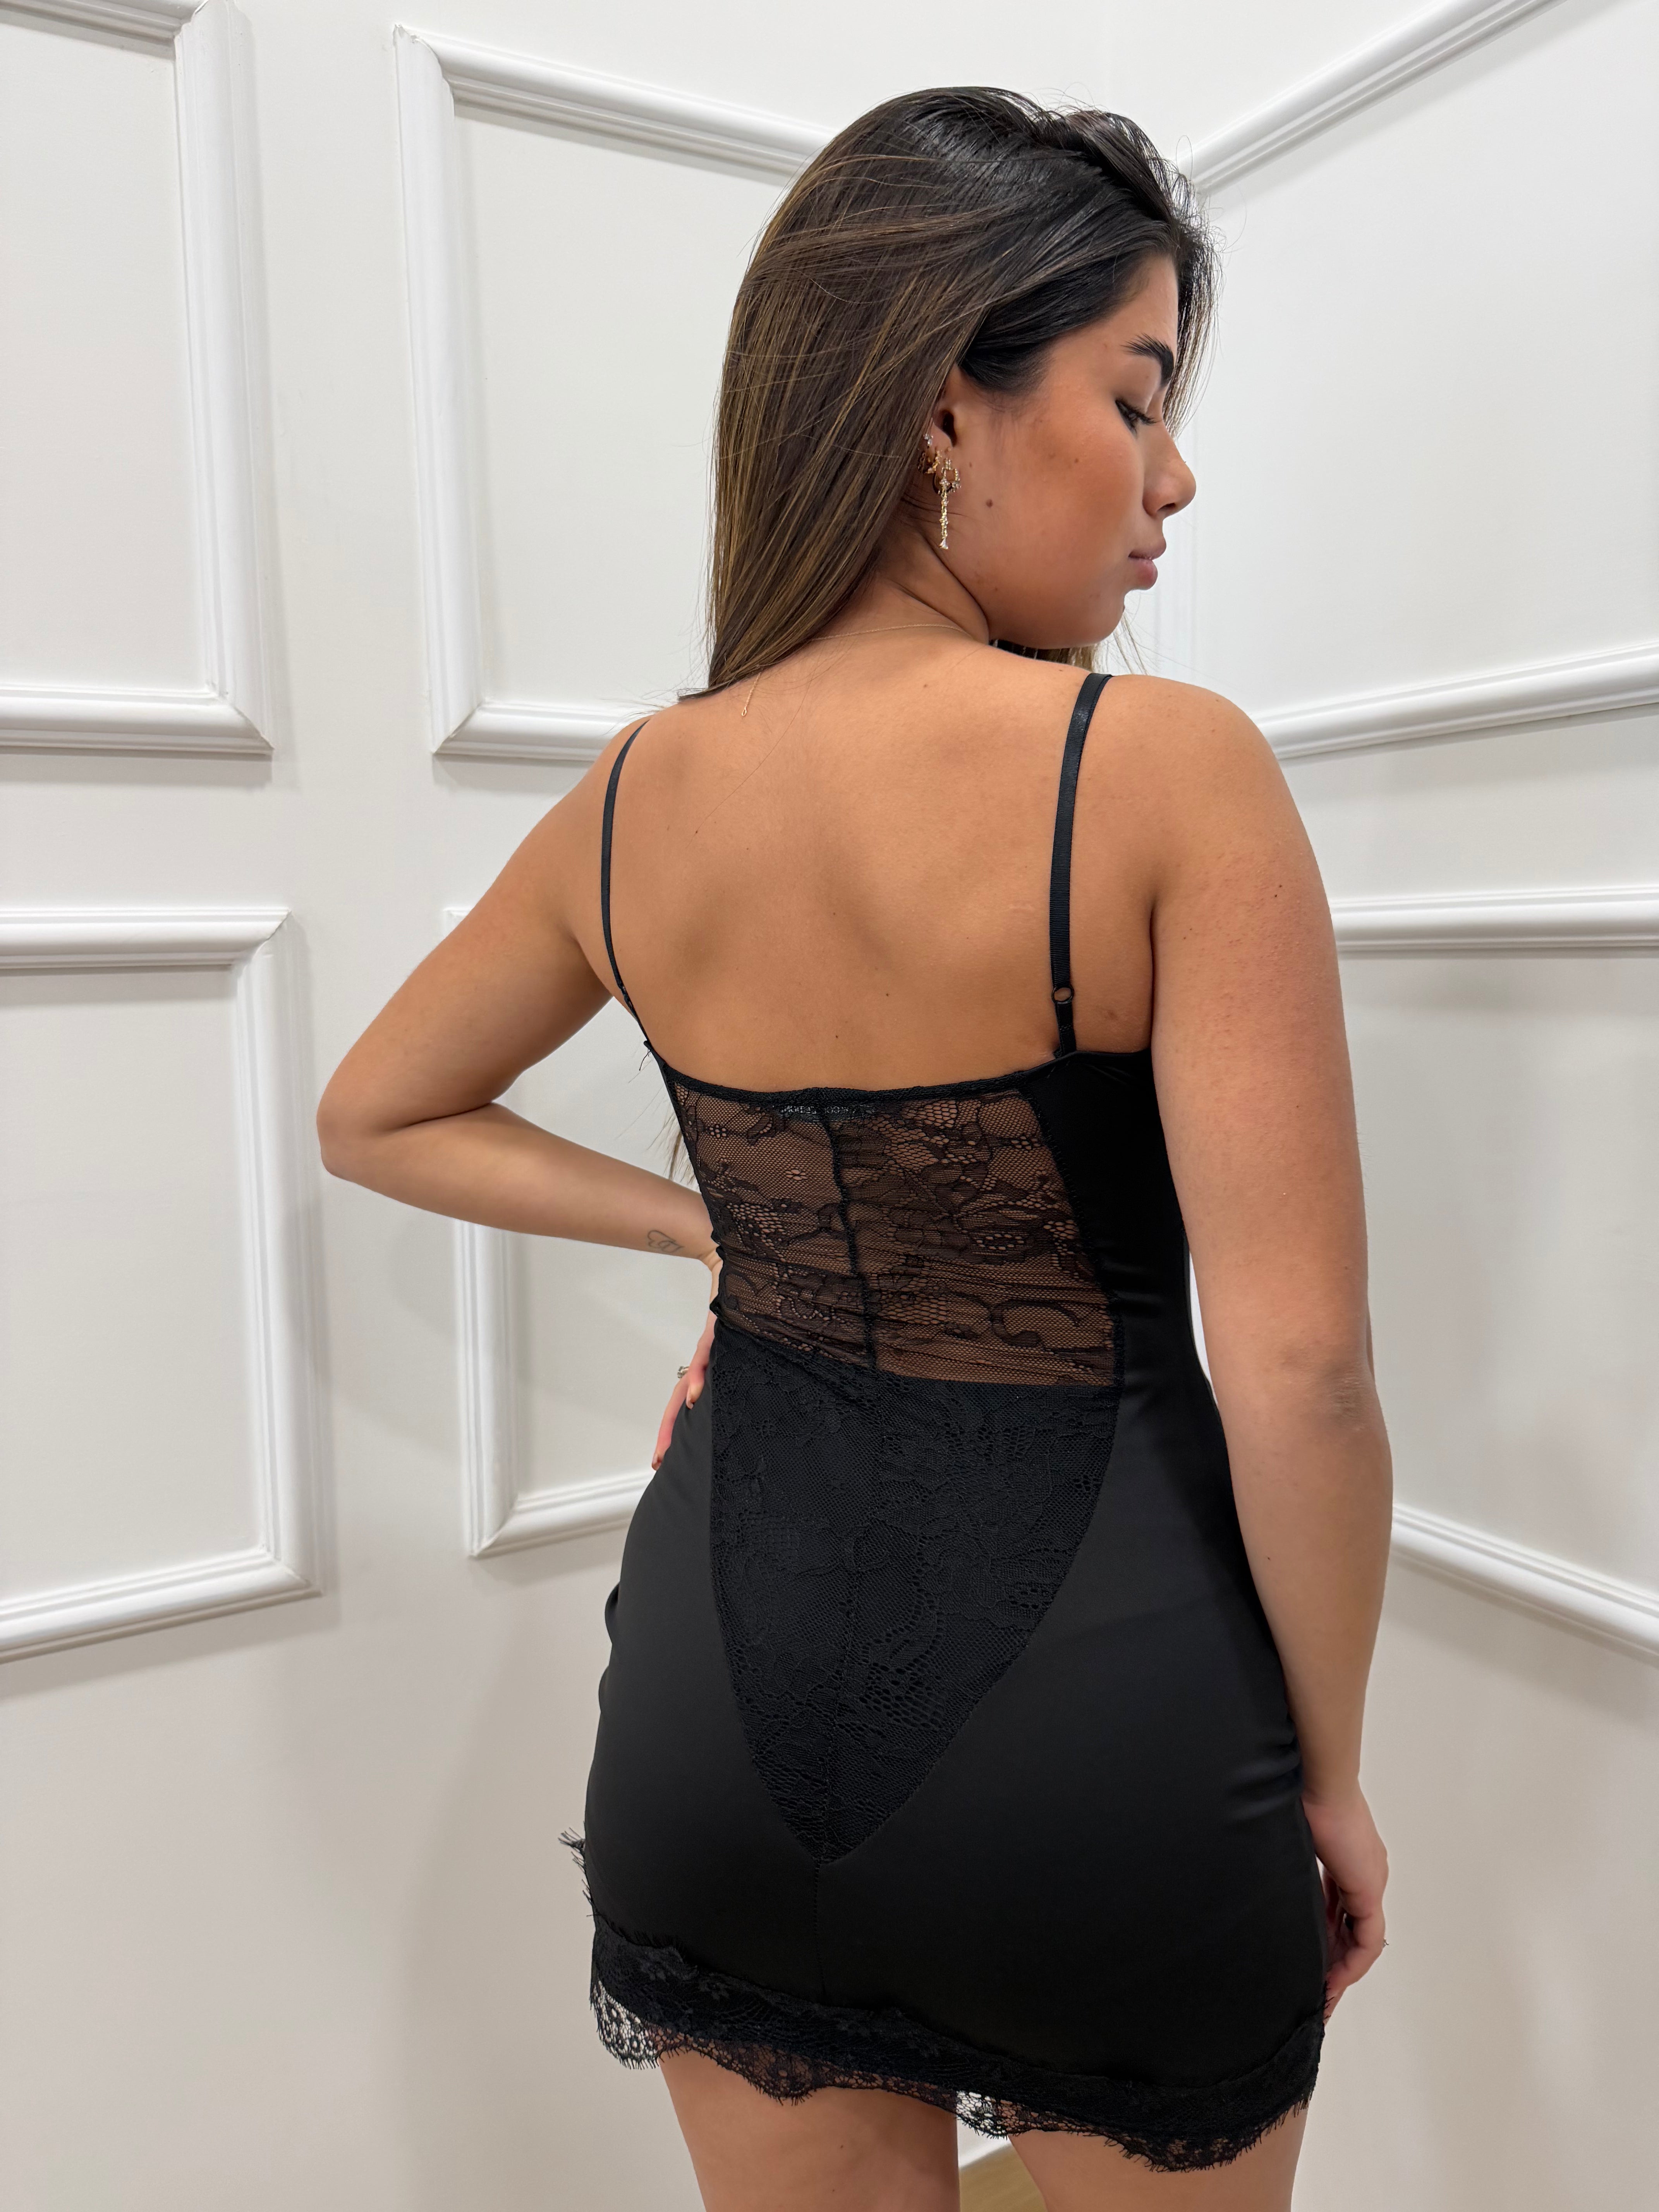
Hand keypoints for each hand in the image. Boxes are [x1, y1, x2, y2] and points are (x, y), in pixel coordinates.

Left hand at [651, 1256, 720, 1470]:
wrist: (740, 1267)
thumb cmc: (744, 1307)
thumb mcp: (741, 1345)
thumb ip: (736, 1366)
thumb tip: (736, 1392)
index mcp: (708, 1366)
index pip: (687, 1404)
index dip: (676, 1430)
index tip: (665, 1459)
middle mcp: (703, 1361)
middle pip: (679, 1403)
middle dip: (669, 1434)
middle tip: (659, 1463)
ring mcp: (709, 1348)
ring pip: (686, 1387)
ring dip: (676, 1418)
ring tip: (670, 1445)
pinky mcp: (717, 1333)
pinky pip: (705, 1360)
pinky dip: (698, 1379)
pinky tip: (695, 1397)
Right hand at [1302, 1784, 1388, 2018]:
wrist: (1317, 1775)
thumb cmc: (1298, 1792)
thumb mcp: (1292, 1836)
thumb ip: (1289, 1858)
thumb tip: (1261, 1865)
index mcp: (1348, 1856)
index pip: (1341, 1906)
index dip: (1327, 1935)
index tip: (1311, 1958)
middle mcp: (1366, 1870)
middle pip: (1352, 1927)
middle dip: (1333, 1959)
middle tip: (1315, 1988)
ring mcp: (1370, 1879)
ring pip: (1360, 1937)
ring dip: (1342, 1967)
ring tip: (1322, 1994)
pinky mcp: (1367, 1888)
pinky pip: (1366, 1940)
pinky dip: (1351, 1963)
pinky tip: (1332, 1982)